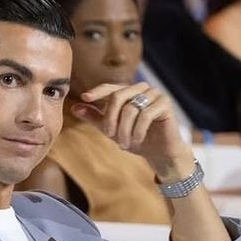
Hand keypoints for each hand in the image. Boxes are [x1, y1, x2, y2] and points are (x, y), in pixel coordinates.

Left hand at [72, 83, 193, 181]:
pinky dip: (138, 130)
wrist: (160, 153)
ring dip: (124, 129)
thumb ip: (95, 118)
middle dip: (111, 119)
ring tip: (124, 144)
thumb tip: (75, 108)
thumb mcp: (111, 129)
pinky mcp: (165, 103)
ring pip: (131, 108)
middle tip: (110, 136)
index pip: (110, 88)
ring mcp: (154, 94)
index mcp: (128, 92)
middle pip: (118, 96)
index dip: (97, 92)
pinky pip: (146, 114)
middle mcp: (141, 89)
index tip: (85, 98)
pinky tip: (136, 141)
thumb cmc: (136, 139)